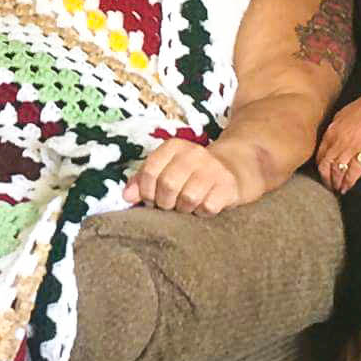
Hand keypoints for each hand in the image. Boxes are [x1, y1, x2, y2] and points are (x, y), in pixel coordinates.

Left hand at [124, 139, 242, 214]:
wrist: (234, 168)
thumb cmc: (192, 173)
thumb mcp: (167, 169)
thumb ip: (143, 180)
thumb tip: (126, 196)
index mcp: (174, 147)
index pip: (149, 171)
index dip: (146, 192)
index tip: (150, 200)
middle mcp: (194, 154)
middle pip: (167, 185)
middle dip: (164, 203)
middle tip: (170, 205)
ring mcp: (213, 169)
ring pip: (188, 198)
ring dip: (184, 209)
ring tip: (188, 206)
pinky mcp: (228, 185)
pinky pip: (208, 207)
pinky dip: (202, 213)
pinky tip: (204, 206)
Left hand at [316, 84, 360, 193]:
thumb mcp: (349, 112)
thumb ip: (341, 126)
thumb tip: (337, 134)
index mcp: (334, 128)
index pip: (321, 152)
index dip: (321, 166)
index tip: (323, 174)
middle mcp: (338, 138)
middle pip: (325, 164)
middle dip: (325, 178)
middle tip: (329, 187)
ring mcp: (351, 145)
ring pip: (337, 170)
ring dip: (337, 183)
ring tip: (338, 191)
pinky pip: (353, 171)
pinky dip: (349, 182)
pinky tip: (348, 188)